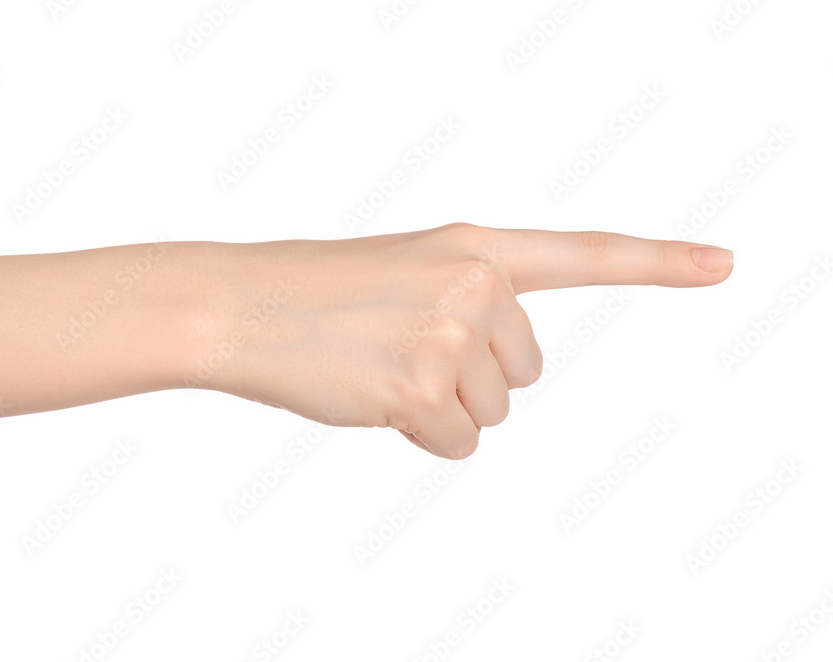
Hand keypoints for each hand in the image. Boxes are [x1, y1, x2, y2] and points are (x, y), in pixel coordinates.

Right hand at [195, 223, 733, 458]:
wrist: (237, 303)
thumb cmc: (313, 290)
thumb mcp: (405, 268)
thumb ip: (471, 299)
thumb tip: (507, 376)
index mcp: (471, 246)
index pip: (582, 253)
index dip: (658, 262)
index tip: (720, 265)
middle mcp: (474, 284)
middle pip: (524, 370)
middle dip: (474, 376)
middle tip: (403, 349)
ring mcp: (449, 336)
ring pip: (490, 412)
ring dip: (441, 406)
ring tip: (379, 367)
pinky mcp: (421, 389)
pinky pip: (457, 443)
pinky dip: (421, 436)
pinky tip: (373, 398)